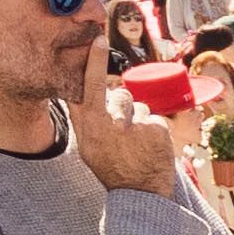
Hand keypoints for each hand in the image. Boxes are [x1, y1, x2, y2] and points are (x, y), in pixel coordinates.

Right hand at [67, 47, 180, 198]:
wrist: (140, 194)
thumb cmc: (111, 169)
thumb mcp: (87, 146)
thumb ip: (83, 117)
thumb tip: (77, 90)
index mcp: (91, 126)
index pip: (90, 85)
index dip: (94, 61)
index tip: (99, 39)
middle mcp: (111, 123)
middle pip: (120, 95)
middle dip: (123, 107)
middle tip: (124, 133)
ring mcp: (135, 125)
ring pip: (139, 107)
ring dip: (139, 121)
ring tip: (138, 146)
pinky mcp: (156, 128)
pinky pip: (154, 118)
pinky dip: (154, 131)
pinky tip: (150, 148)